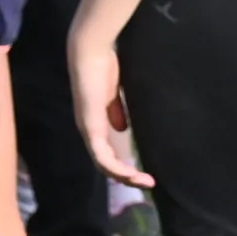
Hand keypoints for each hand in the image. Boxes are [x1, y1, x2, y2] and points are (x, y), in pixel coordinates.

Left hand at [67, 25, 151, 188]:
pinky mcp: (90, 127)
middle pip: (105, 164)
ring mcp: (88, 130)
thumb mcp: (114, 94)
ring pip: (103, 164)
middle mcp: (89, 131)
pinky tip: (130, 173)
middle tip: (148, 183)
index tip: (145, 172)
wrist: (91, 51)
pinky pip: (101, 156)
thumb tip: (123, 127)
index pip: (106, 153)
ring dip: (123, 177)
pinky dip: (115, 168)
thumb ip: (116, 111)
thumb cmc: (104, 66)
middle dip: (126, 177)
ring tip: (142, 182)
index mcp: (95, 123)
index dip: (124, 166)